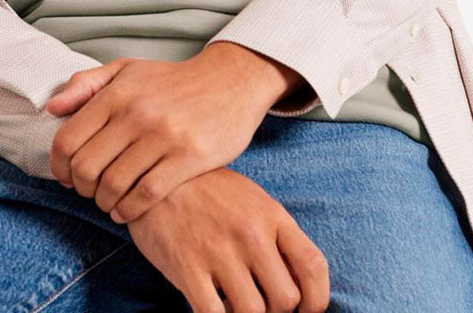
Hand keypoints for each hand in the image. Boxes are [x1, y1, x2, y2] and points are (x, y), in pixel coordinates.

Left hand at [45, 46, 295, 222]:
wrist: (229, 81)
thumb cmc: (172, 80)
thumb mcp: (127, 70)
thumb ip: (86, 85)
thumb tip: (51, 109)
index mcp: (117, 93)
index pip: (67, 139)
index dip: (59, 166)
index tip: (65, 176)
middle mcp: (136, 114)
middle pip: (86, 168)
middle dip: (81, 188)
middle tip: (89, 191)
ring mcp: (163, 136)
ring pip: (114, 185)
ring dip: (104, 202)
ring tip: (108, 202)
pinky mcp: (188, 157)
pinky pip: (146, 194)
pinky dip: (129, 210)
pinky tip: (126, 210)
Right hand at [125, 167, 329, 312]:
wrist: (154, 174)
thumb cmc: (207, 190)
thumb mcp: (250, 199)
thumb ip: (276, 235)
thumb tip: (299, 282)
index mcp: (270, 214)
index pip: (313, 266)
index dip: (318, 301)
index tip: (307, 311)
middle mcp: (250, 233)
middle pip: (286, 299)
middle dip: (278, 312)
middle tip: (262, 306)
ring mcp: (219, 251)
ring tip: (235, 306)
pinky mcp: (188, 267)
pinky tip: (213, 307)